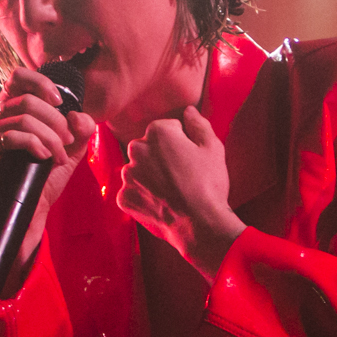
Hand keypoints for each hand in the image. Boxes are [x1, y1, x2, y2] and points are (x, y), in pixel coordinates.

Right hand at [0, 66, 96, 260]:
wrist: (31, 209)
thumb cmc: (44, 176)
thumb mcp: (70, 149)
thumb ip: (80, 129)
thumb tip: (78, 116)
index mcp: (7, 107)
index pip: (18, 77)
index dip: (41, 83)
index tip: (60, 102)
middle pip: (26, 101)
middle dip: (55, 122)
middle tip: (67, 142)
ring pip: (22, 119)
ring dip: (49, 138)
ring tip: (58, 156)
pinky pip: (10, 137)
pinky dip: (33, 145)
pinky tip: (43, 157)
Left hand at [121, 105, 244, 278]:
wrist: (199, 225)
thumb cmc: (208, 184)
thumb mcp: (213, 147)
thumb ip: (198, 124)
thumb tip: (188, 111)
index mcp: (157, 132)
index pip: (168, 128)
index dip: (183, 142)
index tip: (191, 157)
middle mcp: (136, 149)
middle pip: (149, 147)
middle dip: (162, 157)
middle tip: (183, 175)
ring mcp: (128, 176)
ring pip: (139, 169)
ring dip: (151, 176)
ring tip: (173, 191)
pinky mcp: (124, 198)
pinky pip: (134, 191)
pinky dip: (145, 196)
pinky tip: (162, 203)